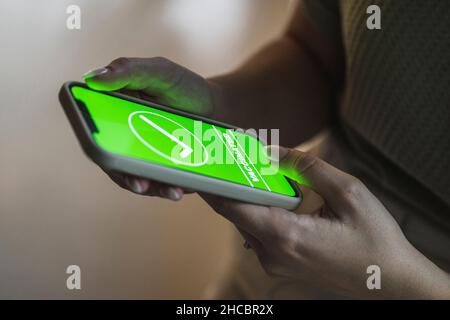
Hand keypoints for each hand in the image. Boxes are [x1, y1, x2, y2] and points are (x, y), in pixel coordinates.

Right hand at [83, 57, 219, 199]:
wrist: (218, 106)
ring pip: (140, 177)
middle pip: (117, 164)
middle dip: (128, 178)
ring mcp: (144, 155)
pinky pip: (161, 182)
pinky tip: (184, 188)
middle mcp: (125, 138)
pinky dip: (170, 186)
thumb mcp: (159, 72)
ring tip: (173, 191)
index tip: (112, 162)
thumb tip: (92, 78)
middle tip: (143, 186)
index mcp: (114, 113)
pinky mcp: (162, 168)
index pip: (97, 136)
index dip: (99, 151)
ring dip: (153, 188)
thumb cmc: (184, 86)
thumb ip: (128, 71)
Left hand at [202, 146, 449, 298]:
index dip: (215, 184)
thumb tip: (275, 151)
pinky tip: (274, 196)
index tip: (206, 164)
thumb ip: (308, 167)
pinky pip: (259, 233)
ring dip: (247, 198)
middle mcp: (272, 254)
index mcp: (286, 236)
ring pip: (246, 223)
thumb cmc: (374, 238)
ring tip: (253, 172)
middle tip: (230, 158)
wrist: (389, 279)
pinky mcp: (281, 265)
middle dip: (230, 185)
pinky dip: (260, 212)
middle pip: (235, 214)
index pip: (233, 206)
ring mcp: (275, 263)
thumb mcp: (349, 192)